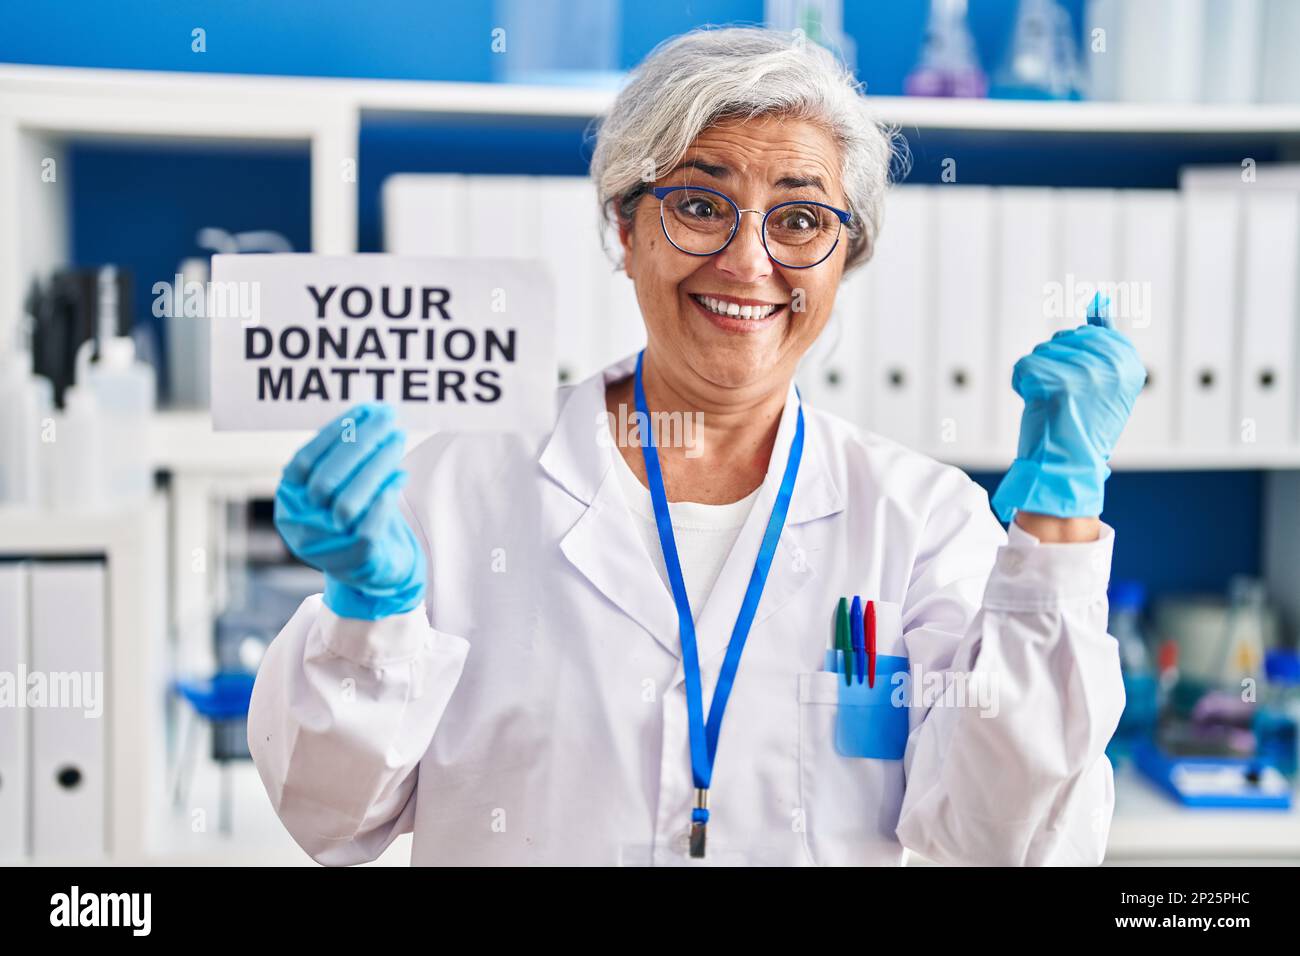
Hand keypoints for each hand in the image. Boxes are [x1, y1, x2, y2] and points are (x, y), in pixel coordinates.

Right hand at [274, 403, 425, 619]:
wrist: (375, 566)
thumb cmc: (359, 514)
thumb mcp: (341, 484)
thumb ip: (344, 456)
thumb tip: (369, 413)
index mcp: (289, 502)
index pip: (303, 462)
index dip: (332, 433)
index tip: (363, 410)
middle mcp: (300, 527)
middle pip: (326, 480)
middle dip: (359, 443)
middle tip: (388, 418)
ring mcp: (325, 548)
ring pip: (348, 503)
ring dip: (377, 465)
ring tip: (397, 440)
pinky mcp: (354, 563)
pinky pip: (370, 527)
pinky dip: (385, 498)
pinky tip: (399, 477)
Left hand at [991, 295, 1145, 521]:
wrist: (1066, 468)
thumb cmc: (1080, 426)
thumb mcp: (1102, 381)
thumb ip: (1102, 340)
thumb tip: (1098, 299)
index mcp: (1130, 364)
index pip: (1090, 334)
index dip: (1074, 360)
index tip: (1079, 388)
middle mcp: (1114, 366)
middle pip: (1063, 340)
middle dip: (1053, 366)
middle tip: (1065, 402)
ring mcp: (1087, 373)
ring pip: (1041, 352)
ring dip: (1037, 378)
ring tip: (1052, 407)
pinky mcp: (1057, 383)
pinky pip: (1023, 366)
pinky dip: (1021, 385)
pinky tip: (1036, 407)